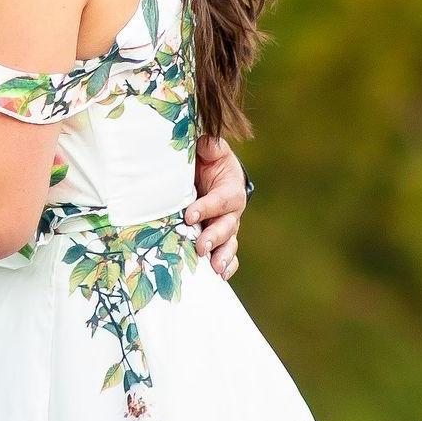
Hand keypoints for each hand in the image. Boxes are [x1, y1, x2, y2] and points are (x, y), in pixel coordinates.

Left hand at [187, 137, 248, 280]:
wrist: (213, 175)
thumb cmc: (209, 162)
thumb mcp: (210, 151)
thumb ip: (209, 147)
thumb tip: (205, 144)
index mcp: (230, 189)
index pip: (220, 200)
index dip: (207, 208)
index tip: (189, 215)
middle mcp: (231, 212)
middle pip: (227, 227)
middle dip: (214, 238)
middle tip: (201, 248)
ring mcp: (227, 228)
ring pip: (229, 245)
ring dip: (222, 257)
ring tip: (214, 269)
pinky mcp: (221, 240)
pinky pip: (229, 256)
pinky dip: (228, 266)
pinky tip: (220, 276)